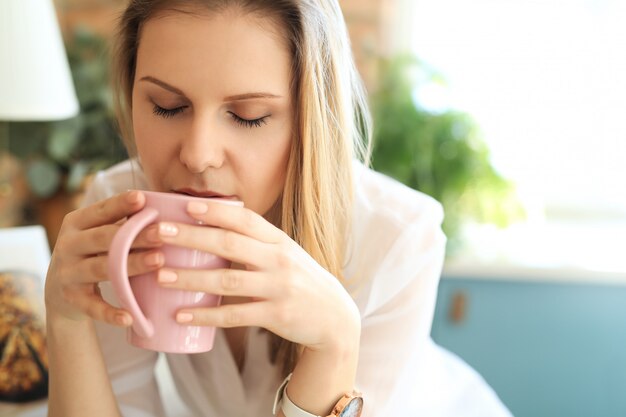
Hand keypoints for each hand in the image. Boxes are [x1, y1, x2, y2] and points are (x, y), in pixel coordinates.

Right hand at [45, 191, 163, 325]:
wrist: (60, 290)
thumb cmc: (94, 252)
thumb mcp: (99, 233)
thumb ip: (123, 221)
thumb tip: (167, 208)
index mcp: (76, 223)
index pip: (100, 211)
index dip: (120, 204)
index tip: (142, 198)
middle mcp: (68, 245)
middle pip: (104, 239)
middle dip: (134, 235)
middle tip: (162, 233)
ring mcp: (68, 273)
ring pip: (102, 268)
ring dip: (131, 265)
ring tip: (158, 261)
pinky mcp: (72, 299)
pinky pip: (93, 307)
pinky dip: (111, 313)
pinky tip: (130, 316)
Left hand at [156, 201, 360, 352]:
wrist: (334, 318)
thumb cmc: (301, 281)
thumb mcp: (286, 255)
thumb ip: (257, 243)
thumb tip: (215, 226)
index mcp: (280, 242)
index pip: (246, 220)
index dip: (216, 211)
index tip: (186, 205)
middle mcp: (280, 261)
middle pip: (230, 244)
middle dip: (193, 236)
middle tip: (160, 232)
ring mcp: (279, 288)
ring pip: (228, 280)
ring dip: (192, 277)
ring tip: (161, 275)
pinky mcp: (276, 315)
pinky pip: (235, 315)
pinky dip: (206, 315)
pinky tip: (181, 315)